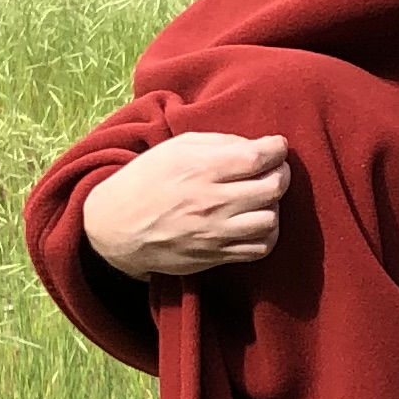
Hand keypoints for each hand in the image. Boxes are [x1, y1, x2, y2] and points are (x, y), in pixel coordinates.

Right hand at [81, 131, 288, 277]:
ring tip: (264, 197)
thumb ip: (218, 143)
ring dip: (274, 205)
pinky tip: (257, 221)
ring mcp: (214, 232)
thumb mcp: (176, 148)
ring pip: (270, 220)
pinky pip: (259, 248)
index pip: (257, 157)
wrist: (116, 227)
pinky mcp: (214, 255)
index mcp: (200, 169)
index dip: (276, 149)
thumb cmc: (146, 180)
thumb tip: (256, 146)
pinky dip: (267, 234)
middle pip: (272, 188)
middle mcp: (211, 202)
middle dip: (281, 174)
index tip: (277, 147)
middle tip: (274, 170)